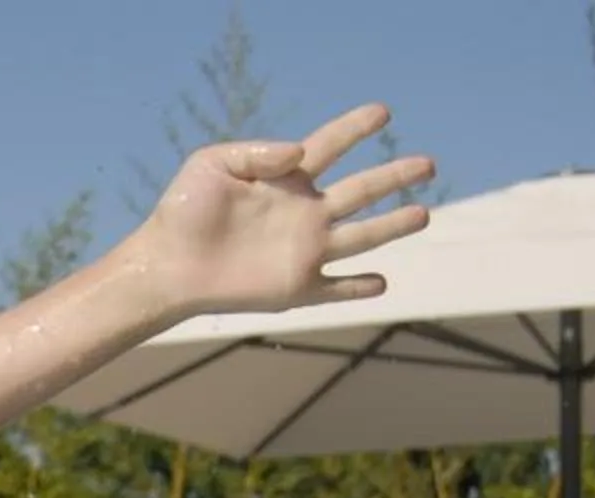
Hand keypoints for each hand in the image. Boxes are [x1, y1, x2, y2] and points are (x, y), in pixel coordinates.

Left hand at [134, 104, 431, 317]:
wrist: (166, 265)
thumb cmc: (183, 211)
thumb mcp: (213, 164)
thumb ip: (258, 151)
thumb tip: (301, 153)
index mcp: (287, 180)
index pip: (332, 146)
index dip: (357, 128)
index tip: (382, 111)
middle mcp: (304, 213)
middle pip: (362, 190)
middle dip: (396, 176)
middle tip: (428, 163)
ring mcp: (304, 250)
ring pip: (362, 237)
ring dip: (393, 226)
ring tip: (423, 215)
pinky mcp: (295, 287)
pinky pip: (337, 287)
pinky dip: (359, 288)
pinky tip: (382, 282)